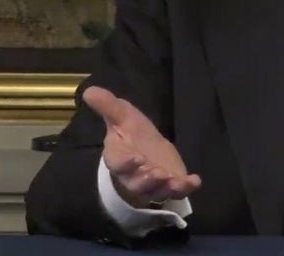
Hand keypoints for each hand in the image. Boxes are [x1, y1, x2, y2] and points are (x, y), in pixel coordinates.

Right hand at [83, 86, 201, 208]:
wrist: (146, 150)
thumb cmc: (130, 134)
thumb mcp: (121, 116)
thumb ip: (108, 105)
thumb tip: (89, 91)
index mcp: (118, 158)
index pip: (118, 164)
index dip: (126, 163)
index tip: (136, 158)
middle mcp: (133, 176)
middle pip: (137, 183)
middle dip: (147, 179)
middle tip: (158, 172)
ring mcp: (153, 184)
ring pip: (156, 191)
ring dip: (165, 187)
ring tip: (173, 179)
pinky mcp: (170, 186)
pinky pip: (177, 192)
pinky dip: (185, 188)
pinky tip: (195, 180)